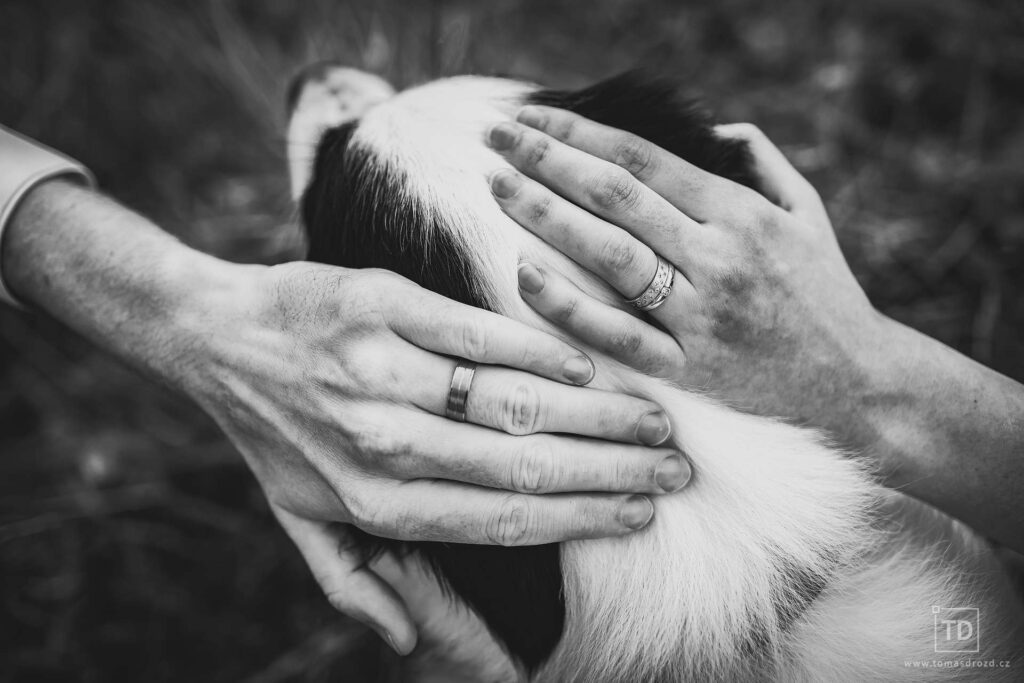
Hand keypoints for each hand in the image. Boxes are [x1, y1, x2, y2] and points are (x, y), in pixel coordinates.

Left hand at [177, 262, 689, 652]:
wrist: (215, 335)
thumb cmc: (271, 431)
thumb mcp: (299, 518)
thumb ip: (353, 579)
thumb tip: (402, 637)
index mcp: (373, 502)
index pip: (500, 518)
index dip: (580, 518)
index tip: (639, 512)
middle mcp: (380, 444)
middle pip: (522, 465)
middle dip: (611, 470)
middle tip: (673, 467)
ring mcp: (380, 372)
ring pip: (512, 401)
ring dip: (595, 412)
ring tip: (651, 419)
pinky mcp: (380, 305)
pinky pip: (478, 333)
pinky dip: (541, 350)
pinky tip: (587, 363)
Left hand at [484, 107, 882, 445]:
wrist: (860, 387)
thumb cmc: (827, 293)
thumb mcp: (809, 213)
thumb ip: (762, 161)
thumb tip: (712, 125)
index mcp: (742, 213)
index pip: (644, 159)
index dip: (582, 133)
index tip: (533, 116)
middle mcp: (719, 258)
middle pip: (617, 196)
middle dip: (549, 159)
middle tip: (495, 138)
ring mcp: (702, 316)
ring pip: (611, 254)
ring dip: (547, 216)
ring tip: (499, 188)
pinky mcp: (688, 371)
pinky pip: (617, 334)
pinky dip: (569, 305)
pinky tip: (526, 275)